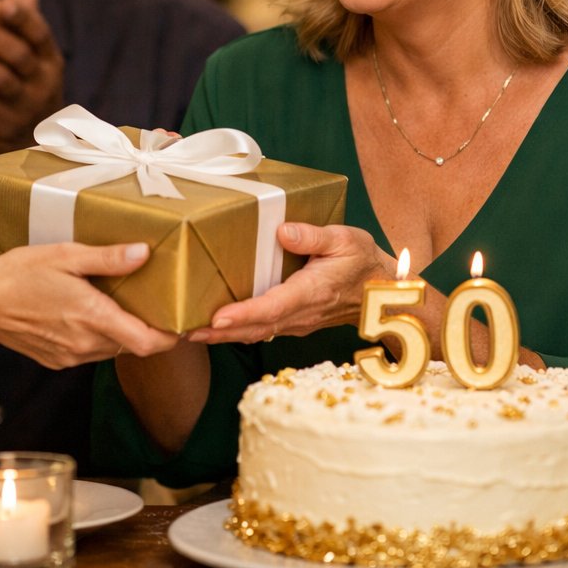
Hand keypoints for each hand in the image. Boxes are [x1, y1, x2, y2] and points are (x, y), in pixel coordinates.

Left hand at [0, 0, 64, 153]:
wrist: (33, 145)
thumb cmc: (28, 89)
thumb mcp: (34, 59)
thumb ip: (26, 23)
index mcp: (50, 61)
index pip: (39, 35)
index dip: (22, 19)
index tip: (1, 3)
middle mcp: (43, 83)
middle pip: (17, 56)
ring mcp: (24, 107)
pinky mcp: (3, 126)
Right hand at [0, 241, 178, 368]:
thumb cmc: (19, 273)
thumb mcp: (65, 256)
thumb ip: (107, 258)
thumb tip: (144, 253)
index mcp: (92, 318)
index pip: (147, 343)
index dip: (171, 337)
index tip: (182, 322)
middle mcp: (84, 344)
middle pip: (133, 346)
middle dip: (149, 329)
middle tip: (155, 303)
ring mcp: (69, 356)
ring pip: (111, 350)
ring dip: (122, 333)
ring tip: (122, 304)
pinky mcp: (56, 361)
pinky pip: (90, 353)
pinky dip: (98, 337)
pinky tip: (89, 313)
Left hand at [186, 223, 391, 344]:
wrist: (384, 293)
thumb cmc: (364, 262)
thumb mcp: (345, 239)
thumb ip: (313, 235)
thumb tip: (282, 231)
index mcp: (312, 291)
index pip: (272, 307)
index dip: (243, 314)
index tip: (216, 318)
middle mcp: (301, 312)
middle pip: (255, 327)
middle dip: (219, 332)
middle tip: (182, 331)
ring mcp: (298, 321)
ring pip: (256, 332)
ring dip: (224, 335)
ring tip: (190, 332)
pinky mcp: (295, 322)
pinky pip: (263, 330)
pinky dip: (238, 331)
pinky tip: (218, 328)